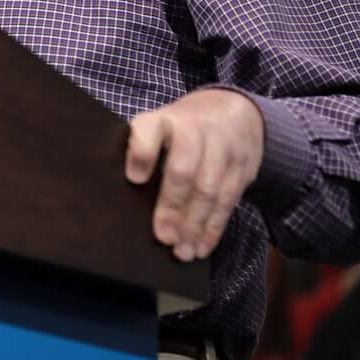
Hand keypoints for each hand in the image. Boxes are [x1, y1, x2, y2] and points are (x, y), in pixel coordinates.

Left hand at [125, 89, 265, 261]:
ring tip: (182, 251)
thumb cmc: (180, 128)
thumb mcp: (159, 126)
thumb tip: (117, 193)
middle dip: (173, 206)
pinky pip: (228, 201)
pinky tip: (201, 246)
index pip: (152, 130)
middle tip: (163, 236)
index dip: (142, 153)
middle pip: (184, 169)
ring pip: (209, 190)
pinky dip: (213, 228)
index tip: (134, 179)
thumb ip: (141, 151)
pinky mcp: (242, 168)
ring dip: (195, 225)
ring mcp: (223, 148)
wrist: (232, 109)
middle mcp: (195, 130)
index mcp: (165, 120)